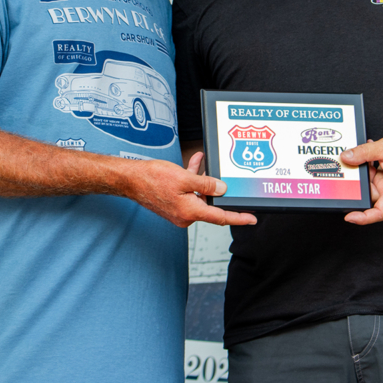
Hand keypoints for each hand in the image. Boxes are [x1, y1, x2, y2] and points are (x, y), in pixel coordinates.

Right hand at [125, 152, 256, 227]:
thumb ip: (206, 184)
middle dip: (215, 189)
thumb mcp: (184, 178)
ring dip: (202, 181)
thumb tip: (222, 189)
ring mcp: (178, 211)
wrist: (130, 180)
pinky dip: (192, 180)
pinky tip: (194, 164)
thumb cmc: (153, 179)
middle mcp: (185, 215)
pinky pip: (188, 194)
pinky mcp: (172, 205)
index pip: (221, 217)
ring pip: (198, 196)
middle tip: (219, 175)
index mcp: (190, 212)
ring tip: (203, 164)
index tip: (252, 219)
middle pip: (209, 204)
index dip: (238, 218)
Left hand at [340, 135, 382, 224]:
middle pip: (368, 196)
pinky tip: (364, 155)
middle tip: (346, 169)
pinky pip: (369, 177)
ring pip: (366, 185)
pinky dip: (366, 166)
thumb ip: (364, 152)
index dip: (363, 218)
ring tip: (358, 156)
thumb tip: (346, 157)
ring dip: (361, 171)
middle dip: (356, 184)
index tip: (349, 217)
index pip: (379, 212)